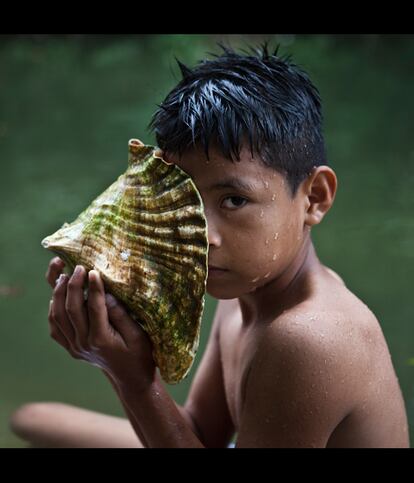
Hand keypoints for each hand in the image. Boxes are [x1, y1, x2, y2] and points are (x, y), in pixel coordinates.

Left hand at [46, 257, 155, 390]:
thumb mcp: (138, 335)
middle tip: (79, 266)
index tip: (94, 270)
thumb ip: (121, 315)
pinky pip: (55, 326)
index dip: (93, 287)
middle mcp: (83, 344)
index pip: (93, 307)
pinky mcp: (70, 347)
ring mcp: (74, 347)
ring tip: (63, 274)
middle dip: (73, 284)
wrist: (130, 377)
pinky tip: (58, 294)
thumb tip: (108, 295)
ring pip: (57, 316)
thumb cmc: (139, 354)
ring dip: (58, 293)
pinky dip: (54, 308)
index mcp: (101, 340)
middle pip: (70, 309)